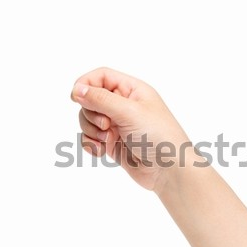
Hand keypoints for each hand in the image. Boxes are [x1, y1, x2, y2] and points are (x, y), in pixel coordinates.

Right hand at [71, 67, 190, 190]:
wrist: (170, 170)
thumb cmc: (158, 136)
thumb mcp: (129, 112)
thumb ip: (101, 99)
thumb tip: (76, 89)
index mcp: (132, 90)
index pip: (101, 76)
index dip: (86, 84)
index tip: (76, 97)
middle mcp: (124, 105)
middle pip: (90, 99)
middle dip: (91, 113)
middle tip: (106, 125)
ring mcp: (117, 125)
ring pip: (88, 120)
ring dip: (91, 130)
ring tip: (108, 141)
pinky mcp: (113, 144)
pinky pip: (91, 139)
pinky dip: (91, 144)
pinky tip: (102, 152)